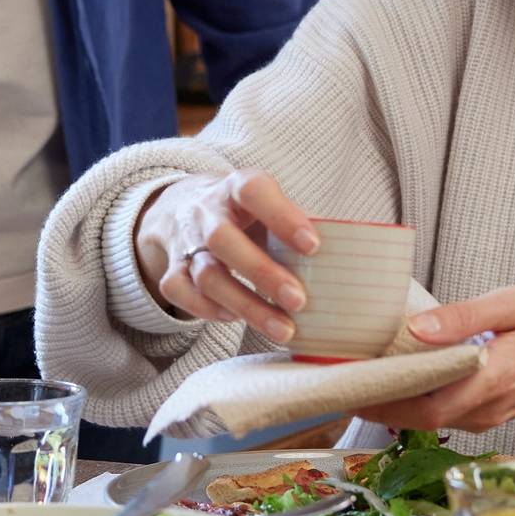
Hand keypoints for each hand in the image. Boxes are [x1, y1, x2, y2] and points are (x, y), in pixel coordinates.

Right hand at [133, 169, 319, 343]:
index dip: (282, 217)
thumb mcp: (268, 204)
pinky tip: (236, 318)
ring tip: (283, 328)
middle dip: (262, 273)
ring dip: (246, 305)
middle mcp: (206, 211)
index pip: (254, 192)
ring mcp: (184, 241)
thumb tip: (343, 258)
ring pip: (206, 274)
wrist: (184, 206)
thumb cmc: (244, 212)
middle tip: (299, 301)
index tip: (313, 246)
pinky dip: (207, 310)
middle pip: (223, 239)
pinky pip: (179, 292)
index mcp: (236, 187)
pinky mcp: (171, 268)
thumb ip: (296, 224)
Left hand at [351, 285, 514, 433]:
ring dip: (391, 400)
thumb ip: (464, 317)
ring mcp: (485, 417)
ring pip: (426, 419)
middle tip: (336, 376)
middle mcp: (486, 408)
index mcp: (493, 378)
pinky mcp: (483, 415)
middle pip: (418, 419)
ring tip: (356, 372)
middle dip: (375, 401)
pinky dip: (412, 399)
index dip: (383, 402)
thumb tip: (416, 330)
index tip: (347, 385)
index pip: (427, 406)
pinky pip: (440, 413)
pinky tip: (394, 375)